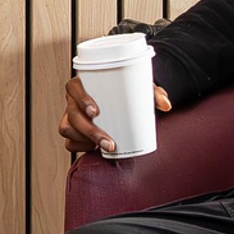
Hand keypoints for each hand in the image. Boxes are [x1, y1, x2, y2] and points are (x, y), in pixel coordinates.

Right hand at [58, 72, 173, 158]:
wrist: (119, 98)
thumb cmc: (124, 90)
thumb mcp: (138, 87)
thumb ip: (152, 93)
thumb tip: (166, 105)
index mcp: (83, 84)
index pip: (73, 87)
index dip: (80, 99)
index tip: (95, 112)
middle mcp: (73, 100)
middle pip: (73, 115)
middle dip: (89, 131)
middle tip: (109, 142)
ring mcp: (71, 115)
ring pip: (67, 129)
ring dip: (85, 141)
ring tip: (105, 147)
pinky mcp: (73, 130)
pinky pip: (69, 142)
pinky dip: (80, 147)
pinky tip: (93, 149)